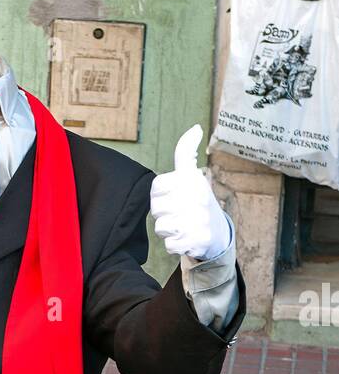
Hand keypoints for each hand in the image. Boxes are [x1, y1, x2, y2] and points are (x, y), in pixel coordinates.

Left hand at [150, 124, 230, 260]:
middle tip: (178, 213)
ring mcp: (198, 219)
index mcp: (192, 179)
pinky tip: (186, 238)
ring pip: (161, 227)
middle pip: (156, 209)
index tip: (171, 196)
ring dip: (168, 230)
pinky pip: (169, 245)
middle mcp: (196, 197)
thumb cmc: (197, 201)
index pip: (157, 186)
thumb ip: (186, 151)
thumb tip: (195, 127)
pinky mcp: (197, 239)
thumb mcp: (192, 174)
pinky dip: (175, 245)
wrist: (217, 232)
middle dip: (163, 214)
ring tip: (182, 225)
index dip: (159, 195)